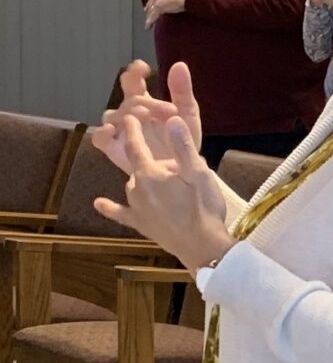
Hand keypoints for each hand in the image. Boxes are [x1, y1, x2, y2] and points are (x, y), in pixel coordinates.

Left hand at [90, 103, 234, 270]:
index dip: (132, 129)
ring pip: (134, 185)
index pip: (135, 145)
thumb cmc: (203, 207)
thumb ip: (182, 146)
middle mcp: (136, 188)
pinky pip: (120, 213)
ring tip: (163, 181)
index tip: (130, 116)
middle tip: (171, 162)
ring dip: (144, 180)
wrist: (202, 246)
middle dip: (149, 160)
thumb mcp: (199, 172)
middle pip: (138, 166)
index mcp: (150, 173)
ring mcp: (136, 207)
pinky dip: (110, 208)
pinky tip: (99, 204)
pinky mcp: (140, 223)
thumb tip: (171, 120)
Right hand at [95, 60, 204, 166]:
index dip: (134, 72)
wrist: (183, 169)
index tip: (143, 68)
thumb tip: (180, 64)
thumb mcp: (187, 114)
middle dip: (146, 101)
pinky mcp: (114, 148)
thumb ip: (182, 91)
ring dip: (127, 113)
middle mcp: (129, 114)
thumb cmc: (182, 140)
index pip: (132, 81)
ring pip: (111, 114)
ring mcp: (120, 130)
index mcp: (146, 102)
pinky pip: (100, 138)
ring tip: (146, 117)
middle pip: (127, 99)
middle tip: (169, 110)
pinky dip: (103, 132)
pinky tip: (113, 129)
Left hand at [143, 0, 189, 25]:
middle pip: (151, 2)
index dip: (153, 1)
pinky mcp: (159, 7)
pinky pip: (153, 16)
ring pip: (151, 10)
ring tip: (147, 24)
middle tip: (147, 15)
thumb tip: (177, 2)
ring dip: (149, 17)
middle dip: (149, 9)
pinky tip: (148, 27)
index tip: (152, 6)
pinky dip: (150, 22)